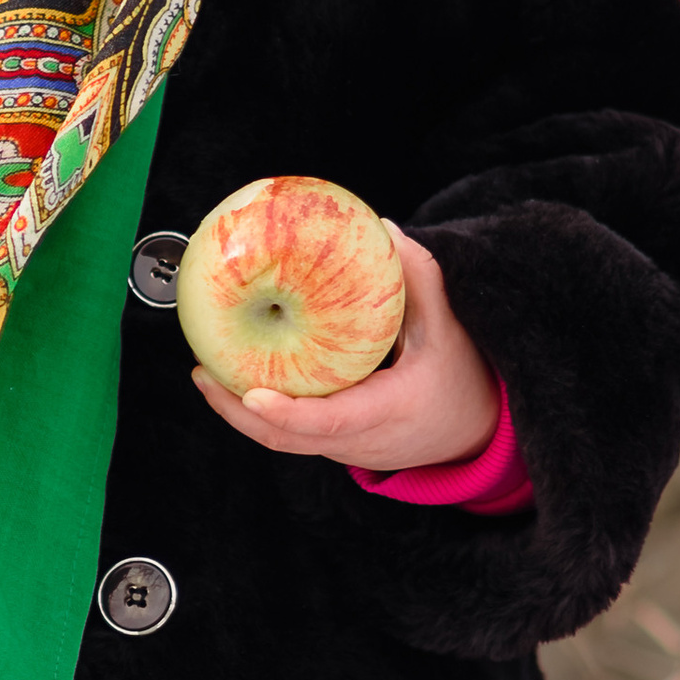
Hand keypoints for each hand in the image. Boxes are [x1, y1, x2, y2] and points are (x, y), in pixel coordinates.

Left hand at [192, 228, 501, 472]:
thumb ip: (419, 279)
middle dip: (237, 412)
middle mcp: (362, 441)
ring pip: (284, 441)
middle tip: (202, 371)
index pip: (330, 422)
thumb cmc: (464, 377)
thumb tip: (382, 228)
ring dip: (242, 413)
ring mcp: (347, 451)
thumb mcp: (449, 327)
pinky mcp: (339, 448)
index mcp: (390, 412)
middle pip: (287, 439)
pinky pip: (294, 435)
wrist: (477, 434)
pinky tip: (239, 378)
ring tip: (206, 372)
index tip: (251, 394)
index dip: (288, 413)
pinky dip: (264, 413)